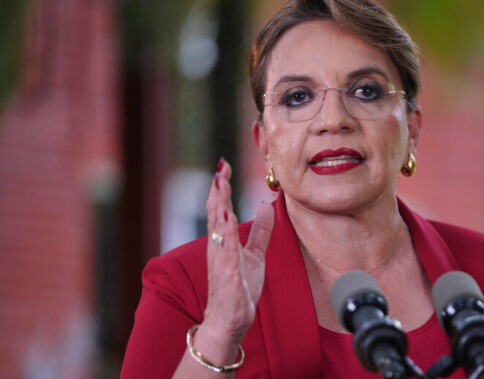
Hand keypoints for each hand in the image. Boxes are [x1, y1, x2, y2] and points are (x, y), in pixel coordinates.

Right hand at [202, 158, 273, 341]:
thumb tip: (266, 206)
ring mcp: (221, 260)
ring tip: (219, 184)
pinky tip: (228, 217)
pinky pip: (227, 250)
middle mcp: (218, 247)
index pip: (221, 208)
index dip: (222, 187)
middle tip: (220, 167)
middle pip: (215, 212)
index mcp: (223, 241)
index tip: (224, 166)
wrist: (232, 319)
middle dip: (217, 190)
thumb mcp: (255, 254)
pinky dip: (227, 233)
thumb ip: (260, 231)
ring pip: (217, 227)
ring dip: (218, 205)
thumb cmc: (240, 288)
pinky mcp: (228, 274)